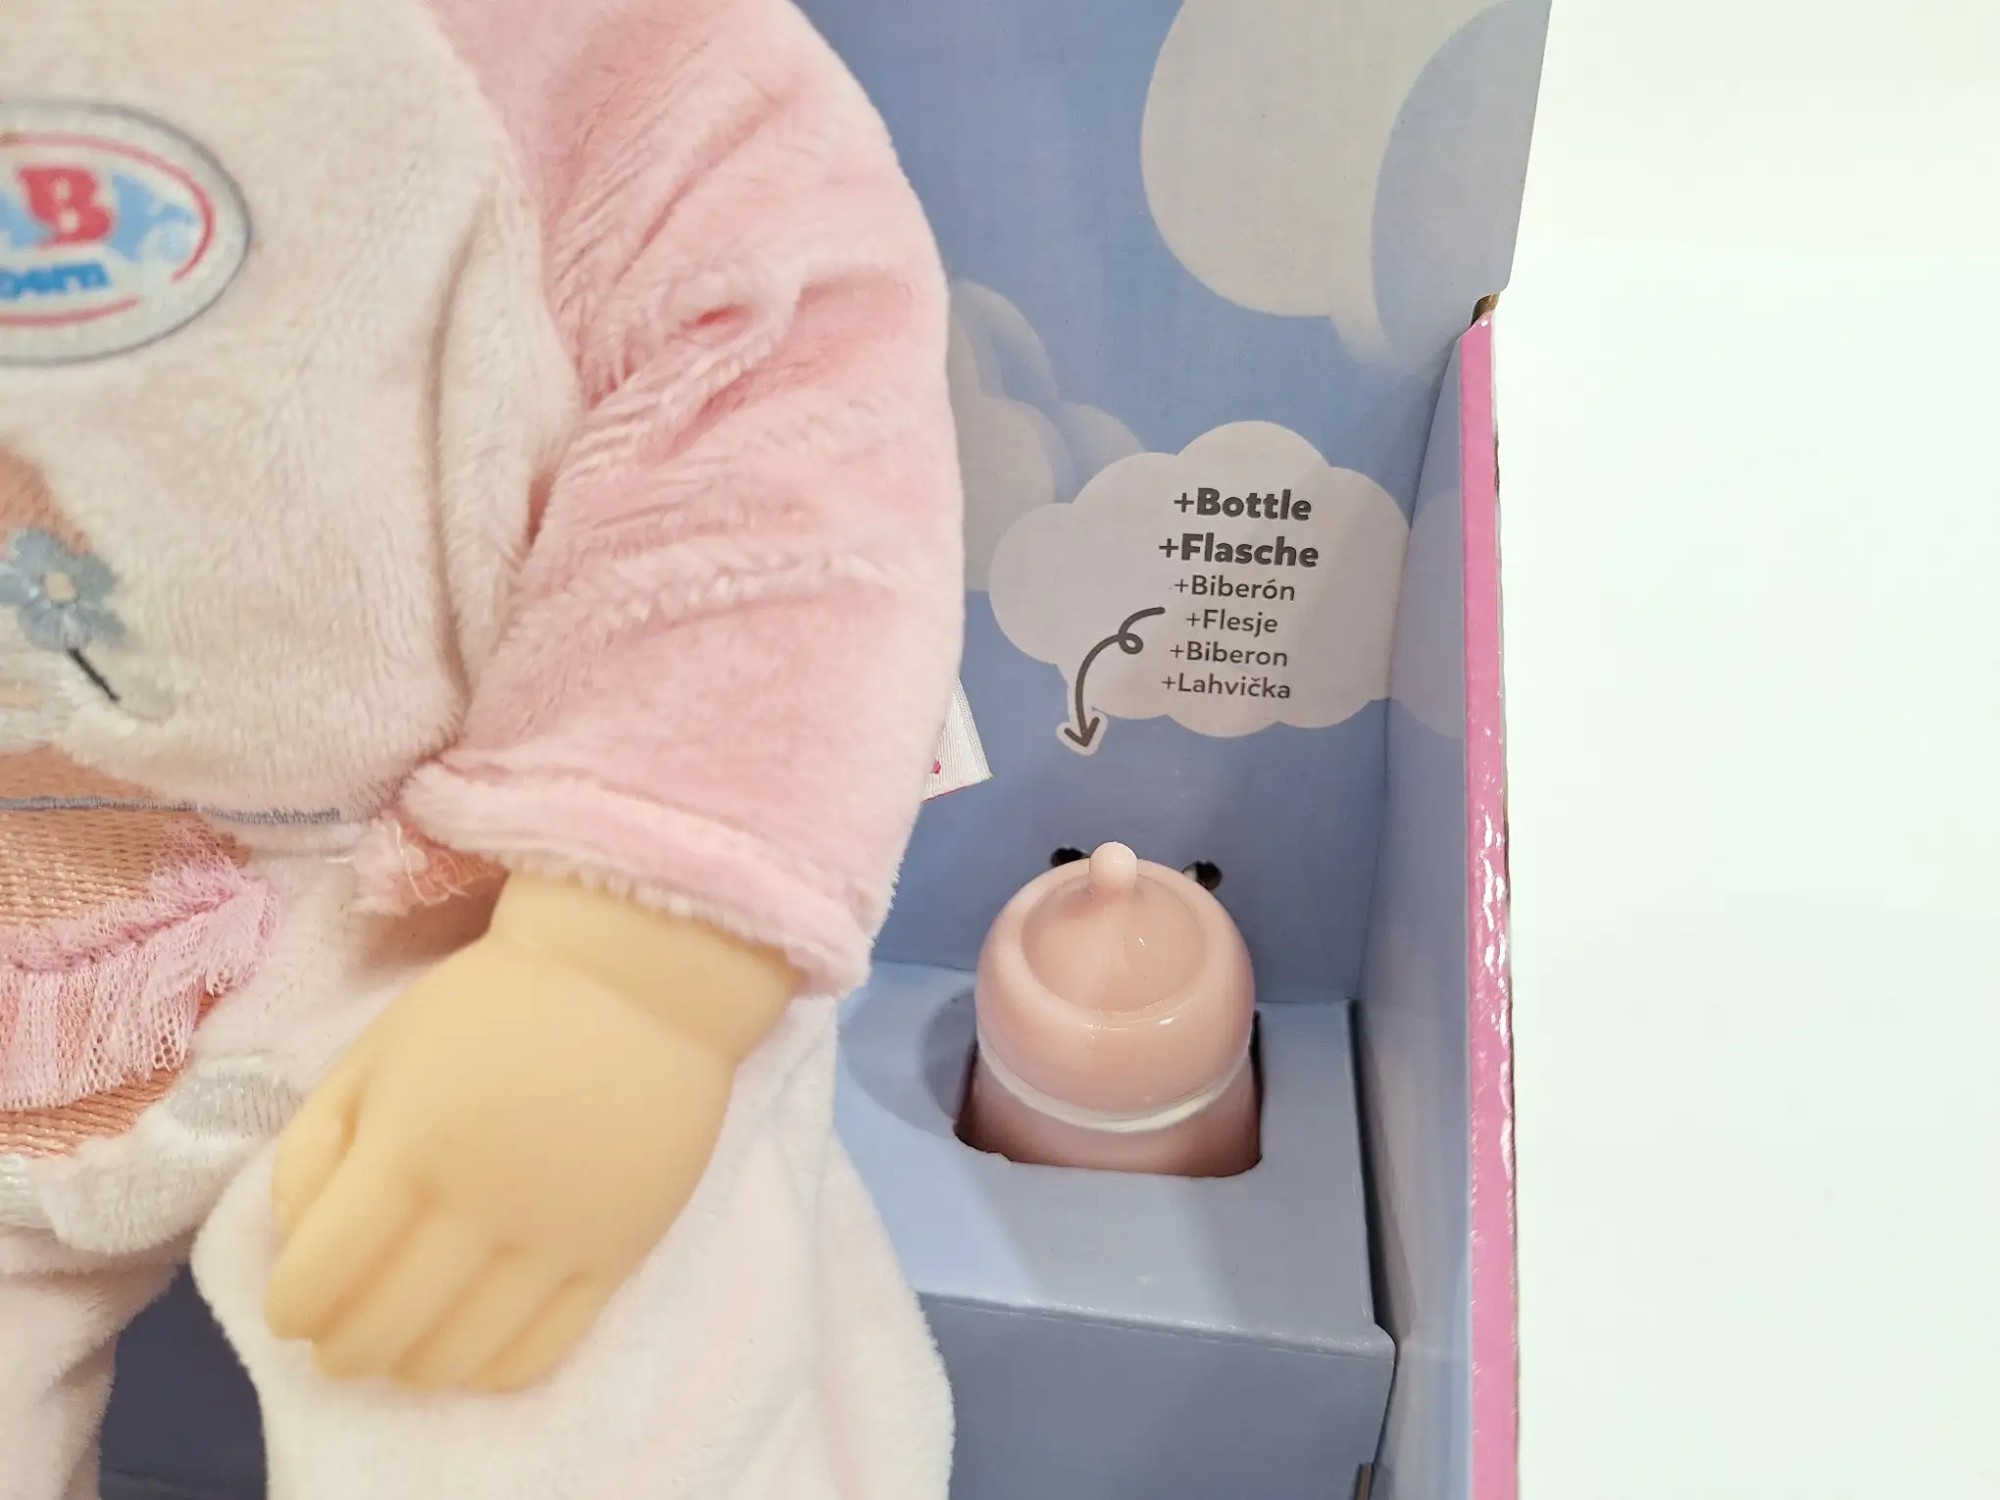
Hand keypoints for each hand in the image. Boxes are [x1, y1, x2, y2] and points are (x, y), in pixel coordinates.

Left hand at [264, 876, 796, 1392]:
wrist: (640, 978)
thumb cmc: (495, 1003)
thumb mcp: (377, 1049)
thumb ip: (314, 1144)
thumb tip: (297, 1241)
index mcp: (406, 1146)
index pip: (319, 1279)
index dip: (291, 1308)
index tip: (295, 1304)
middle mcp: (478, 1205)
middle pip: (381, 1332)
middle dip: (342, 1348)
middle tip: (340, 1333)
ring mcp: (554, 1237)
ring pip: (457, 1359)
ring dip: (410, 1367)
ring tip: (404, 1345)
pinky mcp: (618, 1253)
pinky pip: (542, 1351)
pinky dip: (490, 1370)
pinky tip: (474, 1346)